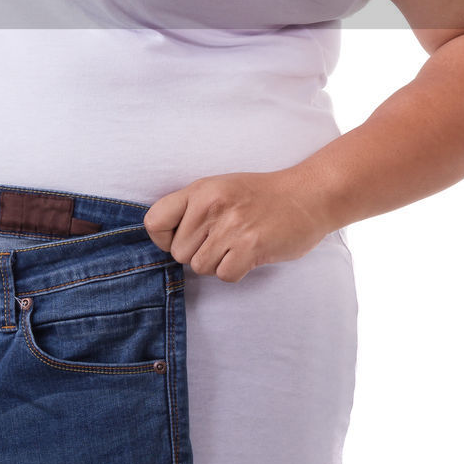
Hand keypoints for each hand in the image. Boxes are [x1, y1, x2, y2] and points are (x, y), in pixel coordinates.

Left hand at [142, 169, 334, 282]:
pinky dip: (235, 271)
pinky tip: (249, 255)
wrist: (308, 194)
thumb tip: (166, 239)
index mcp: (199, 190)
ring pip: (199, 267)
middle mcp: (211, 206)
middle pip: (178, 253)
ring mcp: (230, 227)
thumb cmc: (261, 195)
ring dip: (217, 263)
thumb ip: (192, 208)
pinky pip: (224, 275)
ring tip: (236, 246)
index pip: (154, 221)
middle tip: (221, 242)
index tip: (183, 239)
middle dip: (197, 254)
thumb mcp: (220, 188)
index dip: (164, 238)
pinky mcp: (250, 246)